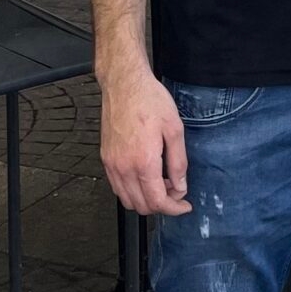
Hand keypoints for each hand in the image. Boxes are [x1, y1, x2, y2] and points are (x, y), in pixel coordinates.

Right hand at [97, 65, 189, 214]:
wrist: (124, 83)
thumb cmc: (149, 100)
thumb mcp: (174, 128)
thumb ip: (178, 162)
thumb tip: (180, 186)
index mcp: (143, 161)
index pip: (157, 201)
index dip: (174, 208)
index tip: (184, 206)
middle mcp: (123, 168)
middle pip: (141, 206)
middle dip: (162, 205)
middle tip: (175, 190)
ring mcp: (112, 165)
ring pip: (127, 200)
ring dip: (146, 199)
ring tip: (161, 182)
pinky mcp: (106, 159)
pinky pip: (117, 187)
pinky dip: (132, 191)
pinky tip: (145, 176)